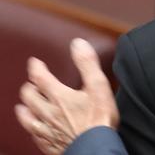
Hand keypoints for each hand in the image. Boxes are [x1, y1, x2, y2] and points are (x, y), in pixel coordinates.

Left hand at [15, 38, 118, 153]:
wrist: (95, 148)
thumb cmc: (99, 119)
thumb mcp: (98, 86)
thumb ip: (87, 64)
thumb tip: (78, 44)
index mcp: (59, 96)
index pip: (40, 77)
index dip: (36, 68)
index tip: (34, 62)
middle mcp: (48, 112)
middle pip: (30, 97)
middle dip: (29, 88)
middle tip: (31, 84)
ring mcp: (47, 129)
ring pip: (28, 118)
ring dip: (24, 109)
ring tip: (23, 105)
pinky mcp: (49, 144)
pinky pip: (34, 135)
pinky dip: (32, 129)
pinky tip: (34, 129)